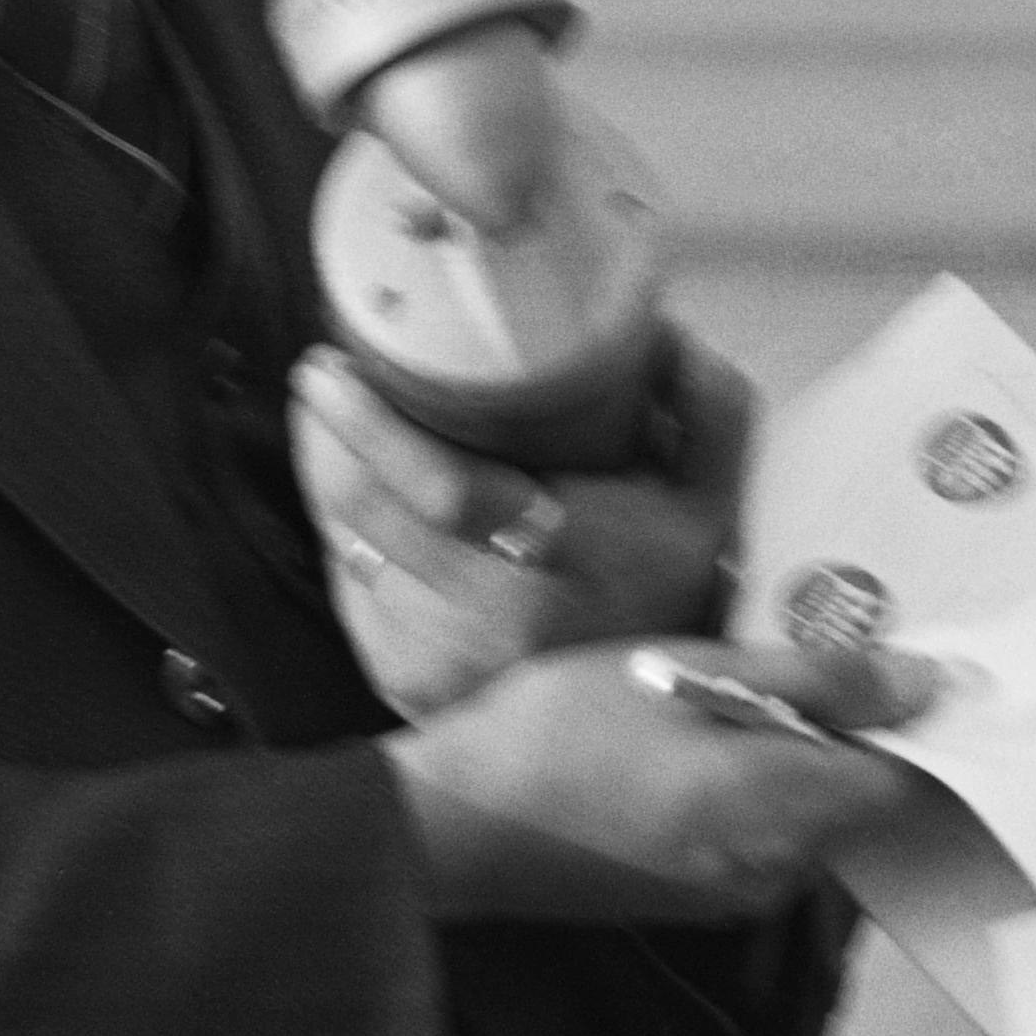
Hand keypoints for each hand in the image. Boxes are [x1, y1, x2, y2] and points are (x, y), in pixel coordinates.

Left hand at [292, 330, 750, 718]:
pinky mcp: (406, 681)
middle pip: (368, 512)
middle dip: (327, 433)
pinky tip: (357, 498)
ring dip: (325, 475)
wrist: (653, 705)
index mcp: (568, 565)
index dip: (375, 427)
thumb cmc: (671, 579)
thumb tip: (657, 331)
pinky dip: (343, 532)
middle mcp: (496, 624)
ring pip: (345, 544)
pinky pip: (347, 585)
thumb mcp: (712, 493)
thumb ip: (705, 405)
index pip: (445, 490)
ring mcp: (443, 661)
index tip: (338, 368)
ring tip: (330, 421)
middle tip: (323, 377)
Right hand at [385, 637, 937, 923]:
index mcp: (786, 812)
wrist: (454, 826)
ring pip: (802, 816)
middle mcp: (777, 873)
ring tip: (706, 697)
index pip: (904, 777)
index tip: (867, 663)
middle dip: (833, 730)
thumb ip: (818, 679)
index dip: (901, 717)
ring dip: (780, 757)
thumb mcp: (691, 671)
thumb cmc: (564, 734)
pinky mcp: (694, 903)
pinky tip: (678, 745)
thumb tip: (925, 682)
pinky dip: (741, 790)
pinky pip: (756, 839)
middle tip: (760, 663)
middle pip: (853, 797)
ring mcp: (734, 898)